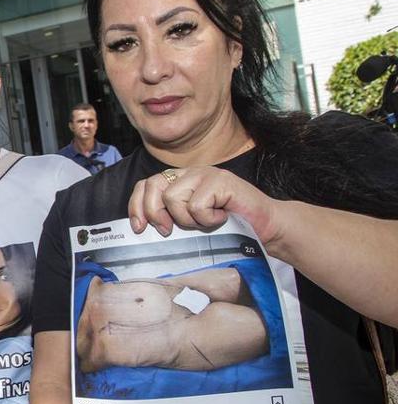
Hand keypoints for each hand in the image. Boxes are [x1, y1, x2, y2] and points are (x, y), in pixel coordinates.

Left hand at [129, 165, 281, 244]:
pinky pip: (196, 205)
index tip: (139, 228)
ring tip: (206, 222)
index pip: (146, 185)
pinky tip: (221, 218)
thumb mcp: (191, 223)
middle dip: (154, 213)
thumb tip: (142, 228)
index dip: (137, 205)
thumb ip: (170, 218)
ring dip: (187, 220)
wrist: (266, 227)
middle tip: (169, 230)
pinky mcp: (220, 180)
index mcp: (180, 181)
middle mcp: (190, 173)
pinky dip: (207, 220)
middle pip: (153, 186)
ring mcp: (205, 174)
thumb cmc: (229, 228)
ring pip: (173, 198)